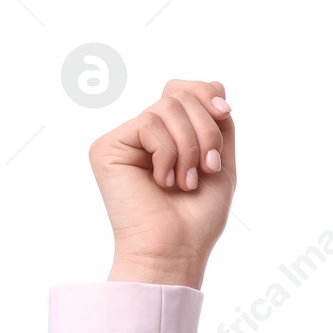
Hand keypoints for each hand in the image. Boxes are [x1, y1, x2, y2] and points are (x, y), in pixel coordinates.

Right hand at [89, 78, 236, 287]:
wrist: (174, 250)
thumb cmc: (197, 218)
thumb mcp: (221, 164)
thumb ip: (218, 124)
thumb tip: (215, 82)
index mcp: (169, 137)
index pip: (184, 92)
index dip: (206, 95)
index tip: (225, 114)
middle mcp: (144, 134)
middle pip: (178, 95)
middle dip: (205, 130)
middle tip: (207, 167)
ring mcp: (124, 139)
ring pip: (166, 108)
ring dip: (190, 148)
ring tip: (186, 182)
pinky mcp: (107, 146)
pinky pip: (149, 125)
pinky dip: (169, 155)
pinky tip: (163, 181)